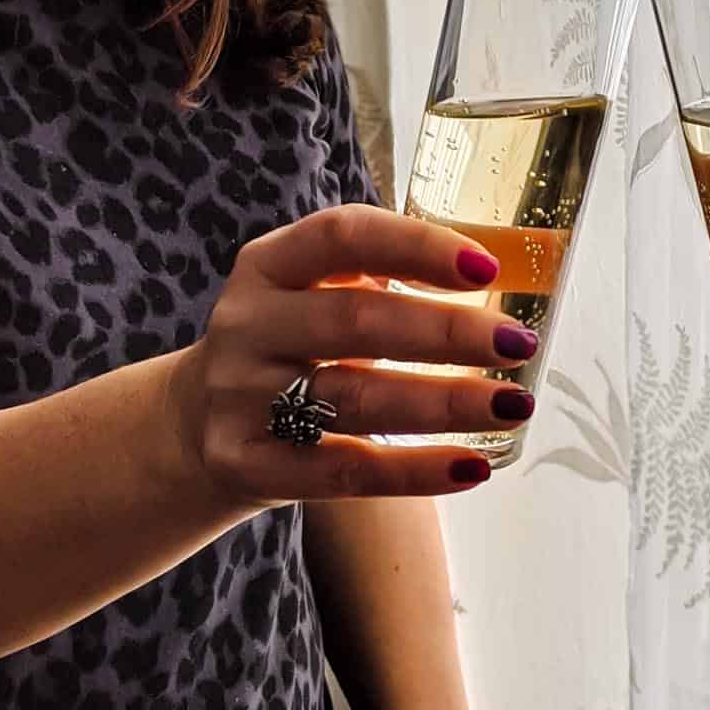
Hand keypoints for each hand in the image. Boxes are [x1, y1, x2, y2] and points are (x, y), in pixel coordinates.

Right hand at [162, 204, 538, 515]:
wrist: (193, 426)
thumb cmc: (290, 345)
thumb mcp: (313, 294)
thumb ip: (384, 278)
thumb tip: (503, 277)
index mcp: (269, 264)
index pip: (343, 237)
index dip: (416, 247)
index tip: (486, 266)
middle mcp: (247, 324)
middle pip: (355, 322)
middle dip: (445, 332)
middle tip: (516, 343)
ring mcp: (240, 397)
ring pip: (354, 399)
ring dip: (444, 402)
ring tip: (513, 404)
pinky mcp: (246, 464)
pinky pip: (342, 472)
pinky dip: (413, 471)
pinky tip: (471, 466)